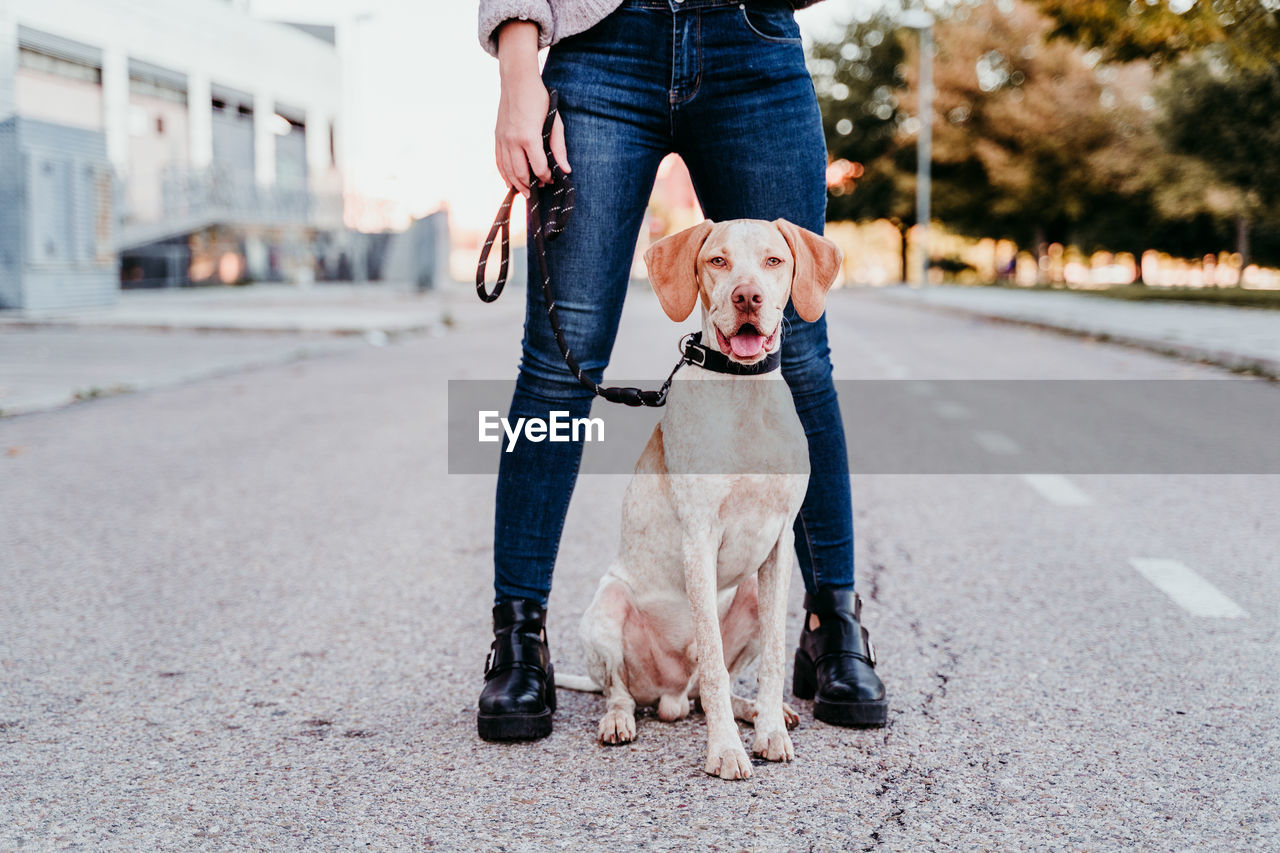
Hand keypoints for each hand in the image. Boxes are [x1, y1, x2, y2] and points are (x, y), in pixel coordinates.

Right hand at [495, 21, 569, 197]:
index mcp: (529, 137)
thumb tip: (566, 169)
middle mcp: (512, 141)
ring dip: (515, 183)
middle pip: (520, 173)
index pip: (538, 167)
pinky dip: (504, 173)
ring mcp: (502, 139)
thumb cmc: (539, 99)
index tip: (551, 179)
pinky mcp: (496, 136)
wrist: (517, 81)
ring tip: (524, 192)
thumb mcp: (554, 121)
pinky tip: (509, 181)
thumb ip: (559, 147)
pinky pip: (498, 161)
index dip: (546, 177)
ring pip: (507, 170)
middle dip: (529, 186)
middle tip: (537, 193)